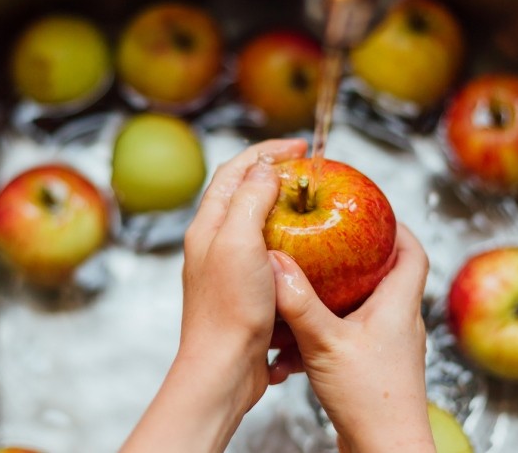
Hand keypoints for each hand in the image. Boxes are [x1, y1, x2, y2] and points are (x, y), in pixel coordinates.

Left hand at [121, 138, 306, 452]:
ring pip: (255, 220)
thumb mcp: (239, 243)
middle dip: (273, 172)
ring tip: (308, 200)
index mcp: (209, 225)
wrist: (223, 369)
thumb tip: (264, 169)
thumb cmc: (230, 309)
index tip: (298, 147)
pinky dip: (287, 237)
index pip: (235, 171)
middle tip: (306, 167)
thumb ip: (250, 200)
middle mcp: (215, 241)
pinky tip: (307, 246)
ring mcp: (229, 265)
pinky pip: (267, 250)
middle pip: (243, 191)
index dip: (266, 151)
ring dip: (280, 203)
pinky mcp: (245, 288)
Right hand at [269, 223, 435, 452]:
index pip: (413, 252)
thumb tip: (276, 264)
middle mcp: (399, 322)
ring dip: (337, 296)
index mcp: (399, 306)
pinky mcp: (373, 366)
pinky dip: (325, 331)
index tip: (374, 211)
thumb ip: (300, 304)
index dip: (398, 227)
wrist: (384, 451)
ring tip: (308, 286)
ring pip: (364, 306)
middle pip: (387, 274)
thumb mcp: (327, 343)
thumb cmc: (371, 400)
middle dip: (358, 257)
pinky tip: (295, 344)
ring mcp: (388, 345)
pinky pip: (349, 335)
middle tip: (330, 242)